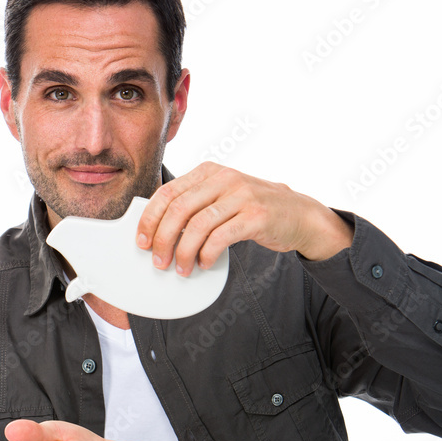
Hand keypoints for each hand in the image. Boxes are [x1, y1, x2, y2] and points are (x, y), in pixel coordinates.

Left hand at [136, 162, 353, 274]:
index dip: (149, 219)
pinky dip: (207, 254)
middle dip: (163, 239)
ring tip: (181, 269)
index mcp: (209, 171)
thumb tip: (158, 229)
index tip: (142, 241)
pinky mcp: (256, 215)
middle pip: (178, 209)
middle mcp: (224, 178)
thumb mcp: (222, 197)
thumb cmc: (255, 209)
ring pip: (197, 225)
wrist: (299, 214)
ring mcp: (241, 195)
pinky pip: (221, 237)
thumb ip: (195, 205)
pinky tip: (205, 264)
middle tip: (158, 261)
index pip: (167, 192)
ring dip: (183, 252)